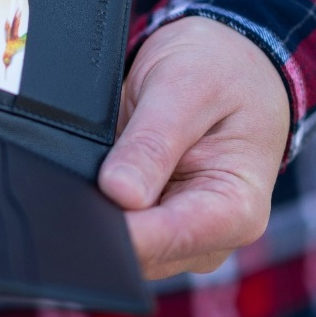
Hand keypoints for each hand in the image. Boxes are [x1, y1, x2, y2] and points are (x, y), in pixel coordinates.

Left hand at [99, 17, 288, 279]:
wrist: (230, 64)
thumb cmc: (222, 71)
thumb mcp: (187, 87)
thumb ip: (153, 142)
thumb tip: (119, 193)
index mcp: (237, 207)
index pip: (167, 239)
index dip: (119, 230)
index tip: (81, 207)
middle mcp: (211, 235)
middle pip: (140, 252)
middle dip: (102, 219)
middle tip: (78, 173)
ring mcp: (180, 237)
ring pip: (121, 248)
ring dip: (96, 212)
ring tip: (93, 161)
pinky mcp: (153, 227)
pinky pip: (114, 231)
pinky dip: (97, 205)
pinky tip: (93, 174)